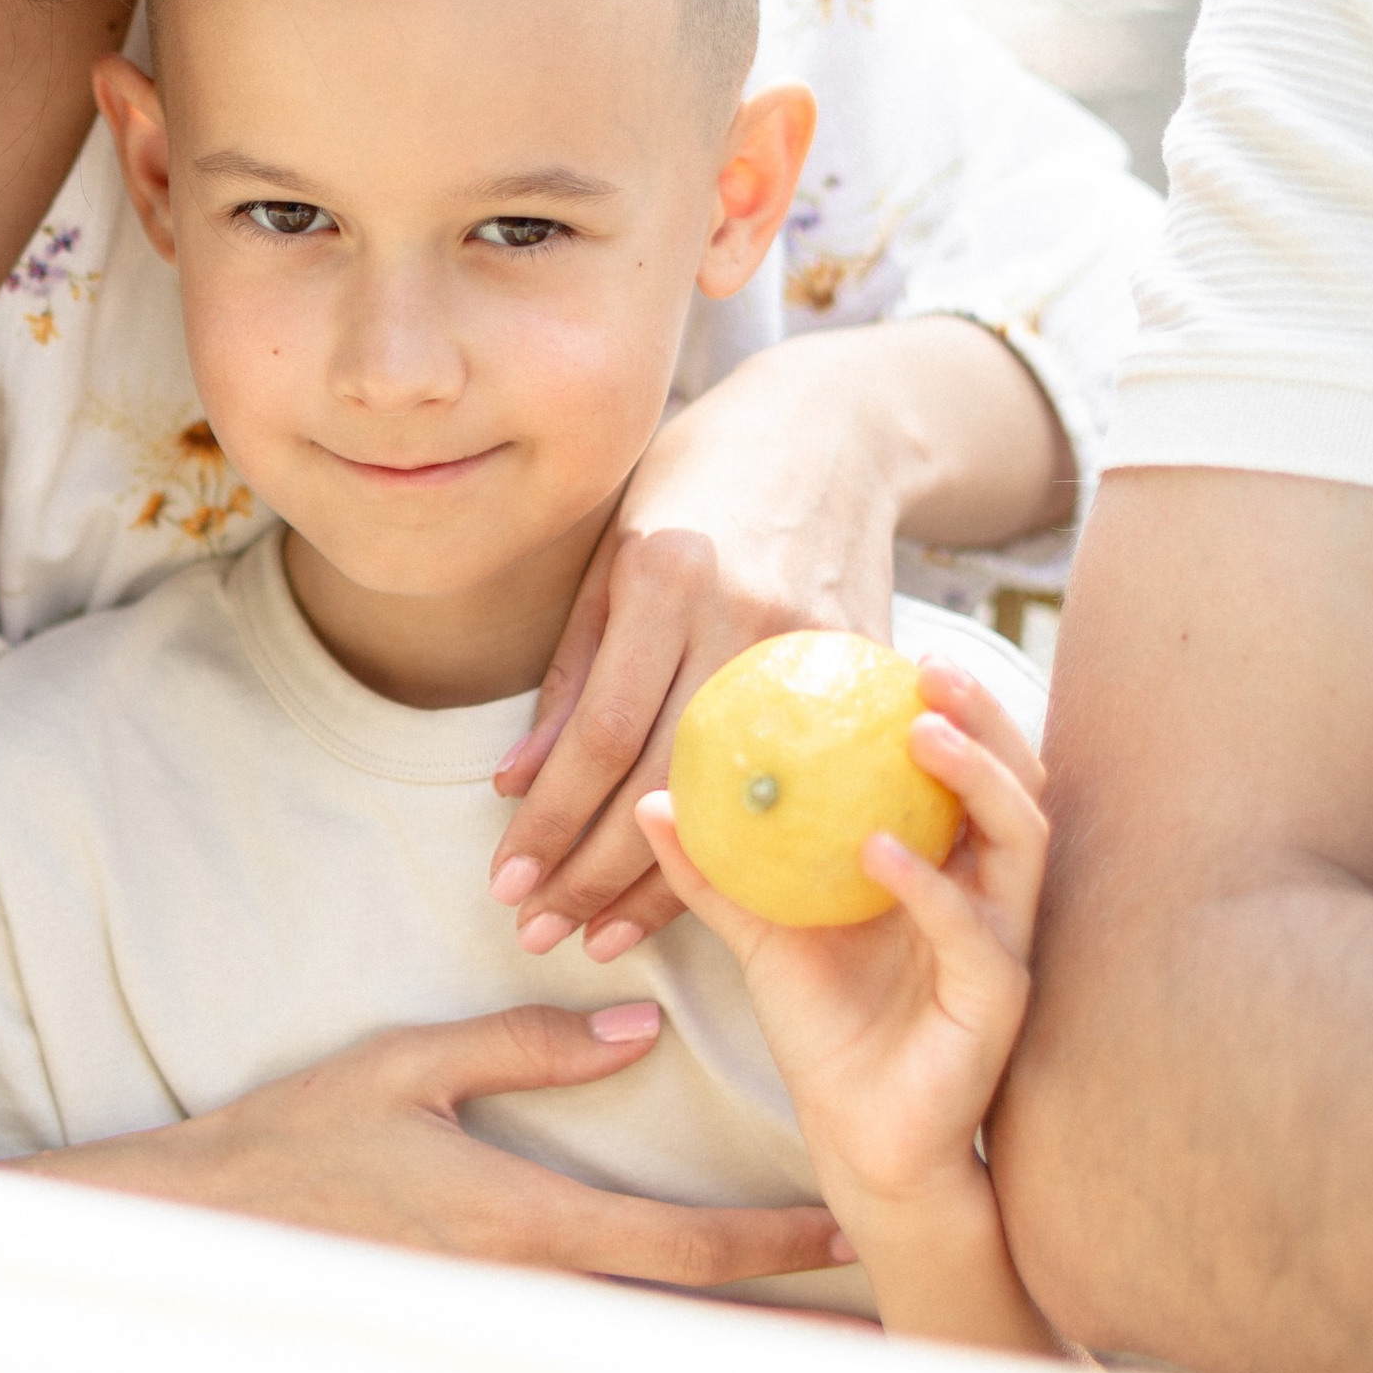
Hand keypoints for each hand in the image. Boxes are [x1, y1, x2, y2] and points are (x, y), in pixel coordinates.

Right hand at [13, 1003, 846, 1287]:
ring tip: (825, 1360)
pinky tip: (697, 1359)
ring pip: (647, 1353)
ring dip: (736, 1356)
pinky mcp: (472, 1336)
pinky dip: (658, 1357)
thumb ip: (528, 1047)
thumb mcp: (410, 1065)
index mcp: (522, 1220)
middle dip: (790, 1335)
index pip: (680, 1243)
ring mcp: (499, 1328)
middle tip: (889, 1341)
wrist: (204, 1227)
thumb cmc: (301, 1137)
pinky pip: (588, 1355)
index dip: (776, 1244)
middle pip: (689, 1324)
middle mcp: (526, 1292)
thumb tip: (640, 1032)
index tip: (855, 1234)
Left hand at [491, 318, 1068, 962]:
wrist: (831, 432)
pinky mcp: (867, 673)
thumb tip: (513, 784)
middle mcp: (744, 616)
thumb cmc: (697, 484)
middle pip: (666, 783)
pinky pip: (802, 788)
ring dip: (664, 887)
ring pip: (736, 803)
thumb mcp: (612, 554)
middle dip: (592, 873)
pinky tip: (705, 898)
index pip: (602, 734)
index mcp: (668, 575)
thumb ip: (570, 671)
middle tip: (536, 934)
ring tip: (599, 939)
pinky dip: (751, 851)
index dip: (551, 822)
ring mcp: (817, 650)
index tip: (506, 884)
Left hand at [636, 658, 1059, 1352]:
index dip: (945, 702)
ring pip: (1021, 841)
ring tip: (921, 734)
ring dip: (976, 780)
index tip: (897, 645)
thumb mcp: (760, 929)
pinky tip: (880, 852)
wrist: (859, 1138)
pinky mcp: (999, 1001)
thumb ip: (715, 866)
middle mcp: (992, 890)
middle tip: (930, 666)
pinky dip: (930, 887)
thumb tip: (649, 797)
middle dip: (984, 717)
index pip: (966, 762)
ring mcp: (1006, 942)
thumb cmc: (824, 1023)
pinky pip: (974, 933)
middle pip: (1016, 780)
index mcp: (950, 861)